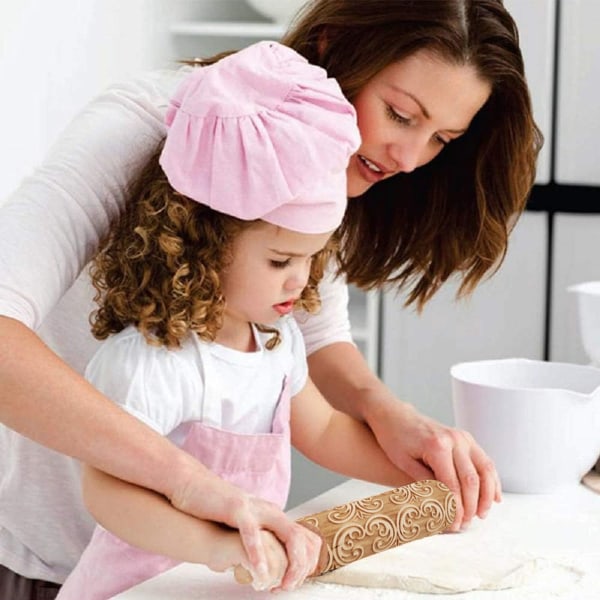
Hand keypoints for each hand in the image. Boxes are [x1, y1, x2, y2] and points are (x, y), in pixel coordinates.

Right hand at [170, 471, 320, 588]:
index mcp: (272, 515)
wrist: (192, 484)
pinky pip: (252, 533)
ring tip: (281, 584)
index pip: (304, 537)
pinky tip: (259, 571)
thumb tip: (263, 568)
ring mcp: (256, 509)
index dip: (306, 562)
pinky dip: (258, 554)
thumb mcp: (244, 527)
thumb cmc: (214, 509)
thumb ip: (256, 542)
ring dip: (289, 563)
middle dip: (301, 566)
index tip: (295, 582)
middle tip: (290, 587)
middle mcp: (269, 511)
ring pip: (288, 534)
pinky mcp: (237, 508)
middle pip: (301, 537)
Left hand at [367, 401, 500, 530]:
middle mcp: (454, 439)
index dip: (455, 509)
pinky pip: (485, 461)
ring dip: (487, 495)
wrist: (395, 415)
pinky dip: (492, 480)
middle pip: (471, 480)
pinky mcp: (466, 438)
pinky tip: (494, 497)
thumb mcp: (404, 463)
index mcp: (437, 446)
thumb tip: (444, 509)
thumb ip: (425, 484)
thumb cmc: (395, 439)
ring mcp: (463, 437)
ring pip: (485, 470)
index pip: (452, 485)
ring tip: (481, 515)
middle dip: (470, 506)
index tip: (454, 525)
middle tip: (465, 524)